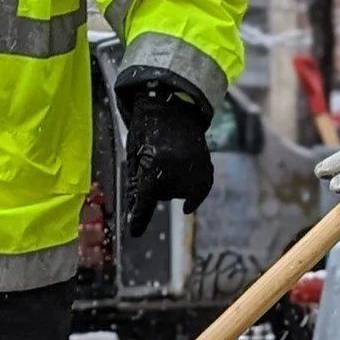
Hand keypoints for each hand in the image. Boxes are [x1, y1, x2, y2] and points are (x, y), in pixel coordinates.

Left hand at [122, 84, 214, 236]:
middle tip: (151, 163)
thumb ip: (136, 179)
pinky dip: (195, 197)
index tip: (135, 233)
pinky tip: (188, 206)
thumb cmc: (146, 128)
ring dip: (171, 186)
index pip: (146, 198)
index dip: (139, 217)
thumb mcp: (134, 152)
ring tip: (167, 163)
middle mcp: (176, 168)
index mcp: (154, 163)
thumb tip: (137, 206)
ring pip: (178, 193)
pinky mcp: (205, 165)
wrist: (172, 106)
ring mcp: (194, 167)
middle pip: (162, 195)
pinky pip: (201, 189)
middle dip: (154, 188)